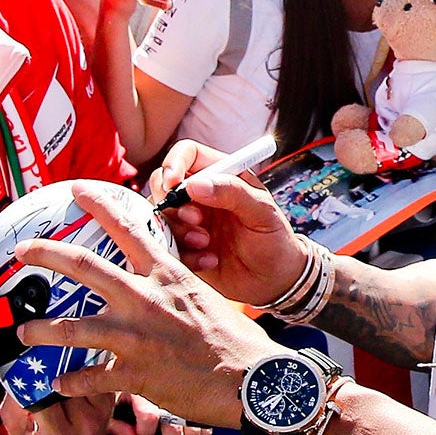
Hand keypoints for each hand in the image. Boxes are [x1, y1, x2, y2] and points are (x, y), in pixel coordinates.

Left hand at [15, 184, 276, 428]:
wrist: (250, 380)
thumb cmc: (233, 339)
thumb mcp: (202, 295)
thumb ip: (170, 285)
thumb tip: (154, 278)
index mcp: (165, 275)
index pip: (127, 229)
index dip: (99, 205)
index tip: (76, 190)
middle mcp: (143, 299)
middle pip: (83, 266)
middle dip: (46, 254)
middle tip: (21, 250)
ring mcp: (134, 337)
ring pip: (71, 329)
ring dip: (41, 332)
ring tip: (24, 335)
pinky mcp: (132, 374)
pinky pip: (88, 378)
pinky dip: (69, 382)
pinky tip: (58, 384)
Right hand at [149, 143, 308, 306]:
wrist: (274, 281)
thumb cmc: (274, 239)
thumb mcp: (262, 212)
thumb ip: (232, 193)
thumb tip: (194, 184)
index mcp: (221, 175)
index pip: (188, 154)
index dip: (175, 163)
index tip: (174, 183)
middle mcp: (200, 195)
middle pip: (163, 183)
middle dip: (172, 202)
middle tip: (195, 219)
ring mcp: (189, 222)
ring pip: (161, 215)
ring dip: (179, 230)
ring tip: (206, 243)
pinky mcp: (183, 247)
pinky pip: (167, 245)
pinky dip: (185, 254)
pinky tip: (210, 261)